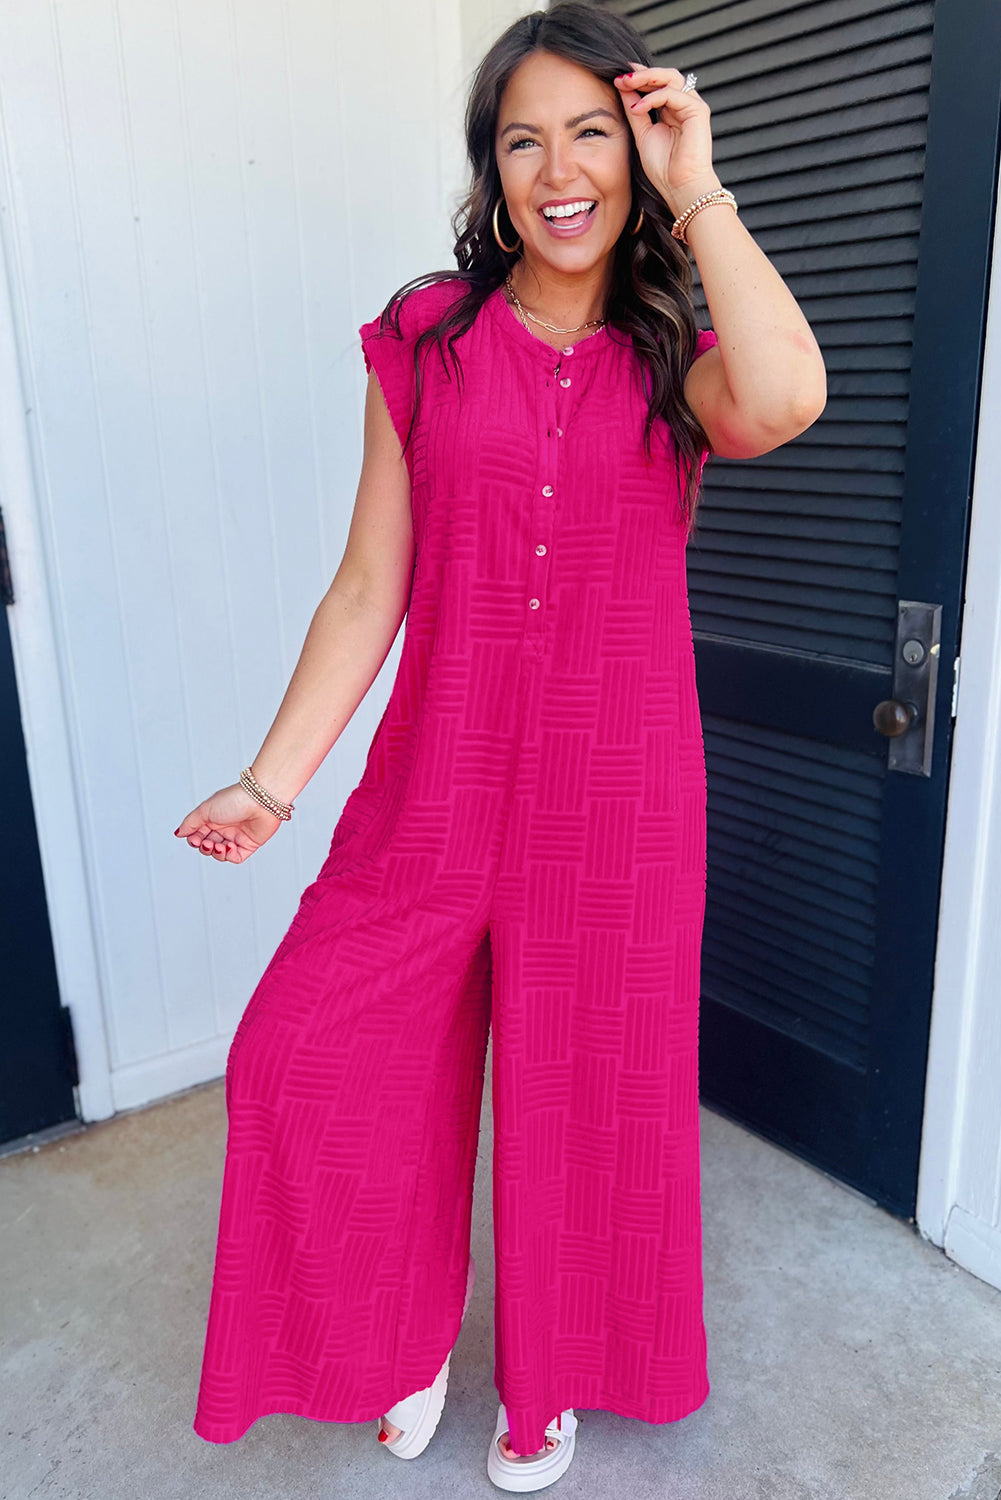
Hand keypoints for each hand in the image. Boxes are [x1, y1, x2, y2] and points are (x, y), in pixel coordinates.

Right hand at [174, 782, 284, 862]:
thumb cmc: (234, 799)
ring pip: (220, 854)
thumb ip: (190, 823)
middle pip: (208, 845)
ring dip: (215, 853)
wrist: (261, 800)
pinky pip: (235, 857)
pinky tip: (228, 846)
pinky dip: (229, 855)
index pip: (198, 834)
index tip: (194, 839)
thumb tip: (179, 833)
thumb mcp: (205, 810)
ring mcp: (237, 836)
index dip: (194, 840)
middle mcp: (225, 827)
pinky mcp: (249, 844)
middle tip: (206, 843)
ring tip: (217, 845)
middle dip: (204, 847)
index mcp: (213, 817)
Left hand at [613, 63, 720, 217]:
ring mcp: (692, 106)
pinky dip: (653, 98)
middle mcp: (684, 105)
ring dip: (647, 78)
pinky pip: (673, 94)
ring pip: (671, 78)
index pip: (657, 84)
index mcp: (672, 110)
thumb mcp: (642, 134)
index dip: (639, 77)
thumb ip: (634, 111)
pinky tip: (638, 108)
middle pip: (666, 75)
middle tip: (621, 77)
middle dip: (642, 73)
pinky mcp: (698, 111)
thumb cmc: (664, 168)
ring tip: (627, 84)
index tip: (619, 77)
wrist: (679, 187)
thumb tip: (623, 88)